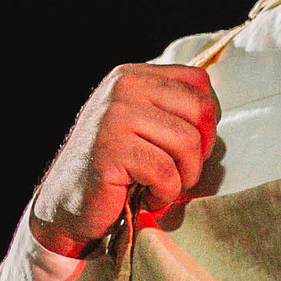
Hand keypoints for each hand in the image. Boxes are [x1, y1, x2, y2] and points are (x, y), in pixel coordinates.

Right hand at [31, 63, 219, 256]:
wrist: (66, 204)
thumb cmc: (115, 167)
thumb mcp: (143, 124)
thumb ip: (172, 108)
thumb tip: (215, 113)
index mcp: (133, 76)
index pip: (199, 82)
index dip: (208, 119)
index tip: (191, 145)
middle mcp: (124, 87)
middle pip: (200, 111)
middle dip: (200, 151)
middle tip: (178, 172)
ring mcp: (115, 117)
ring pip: (188, 143)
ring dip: (183, 176)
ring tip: (160, 186)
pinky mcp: (111, 150)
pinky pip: (166, 172)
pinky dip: (164, 193)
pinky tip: (146, 197)